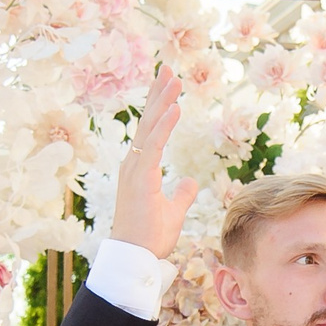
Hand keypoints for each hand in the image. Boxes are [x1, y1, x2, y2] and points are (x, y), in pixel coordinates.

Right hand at [111, 66, 200, 258]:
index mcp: (140, 169)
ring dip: (162, 101)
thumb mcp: (173, 211)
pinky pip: (154, 146)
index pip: (151, 130)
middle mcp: (134, 164)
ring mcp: (135, 170)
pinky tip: (174, 107)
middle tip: (168, 68)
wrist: (135, 257)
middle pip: (147, 121)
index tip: (167, 84)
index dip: (159, 106)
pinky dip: (164, 125)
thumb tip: (190, 182)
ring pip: (149, 127)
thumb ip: (181, 194)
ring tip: (173, 78)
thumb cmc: (149, 237)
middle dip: (158, 93)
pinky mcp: (141, 178)